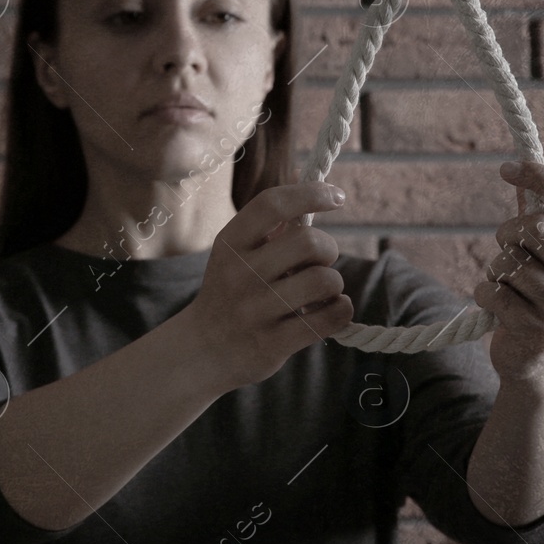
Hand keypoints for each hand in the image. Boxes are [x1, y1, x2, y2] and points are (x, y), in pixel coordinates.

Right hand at [184, 182, 354, 389]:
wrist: (202, 350)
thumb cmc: (231, 292)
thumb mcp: (234, 254)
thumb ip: (269, 230)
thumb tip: (318, 198)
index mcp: (230, 244)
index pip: (272, 204)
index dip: (311, 194)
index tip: (336, 196)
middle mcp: (240, 274)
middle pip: (309, 242)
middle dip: (328, 248)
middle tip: (321, 261)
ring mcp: (256, 311)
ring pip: (324, 281)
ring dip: (334, 283)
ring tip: (322, 291)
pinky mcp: (273, 343)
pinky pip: (330, 318)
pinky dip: (341, 310)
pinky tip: (330, 309)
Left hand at [475, 141, 543, 378]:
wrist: (538, 357)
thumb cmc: (542, 288)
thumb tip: (542, 144)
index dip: (540, 175)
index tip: (506, 168)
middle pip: (536, 226)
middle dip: (508, 233)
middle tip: (509, 249)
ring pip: (508, 261)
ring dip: (495, 269)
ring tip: (509, 287)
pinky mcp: (538, 332)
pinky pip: (491, 291)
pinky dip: (485, 293)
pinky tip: (500, 308)